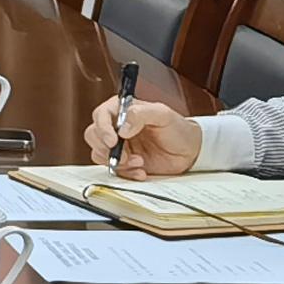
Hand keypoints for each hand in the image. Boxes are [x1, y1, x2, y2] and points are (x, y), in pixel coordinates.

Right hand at [83, 95, 201, 177]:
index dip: (103, 128)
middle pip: (93, 135)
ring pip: (99, 154)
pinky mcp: (124, 163)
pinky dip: (125, 173)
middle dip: (106, 148)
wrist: (190, 152)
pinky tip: (141, 170)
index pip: (100, 115)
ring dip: (117, 162)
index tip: (113, 141)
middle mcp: (116, 127)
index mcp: (123, 110)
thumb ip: (141, 114)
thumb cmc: (178, 129)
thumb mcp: (163, 114)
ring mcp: (119, 146)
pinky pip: (113, 170)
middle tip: (125, 155)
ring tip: (139, 162)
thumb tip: (122, 128)